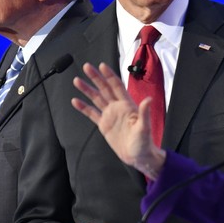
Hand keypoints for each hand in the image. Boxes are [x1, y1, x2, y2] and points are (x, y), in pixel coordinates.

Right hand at [72, 62, 165, 178]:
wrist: (138, 156)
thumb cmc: (144, 142)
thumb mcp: (145, 127)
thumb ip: (144, 113)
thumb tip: (148, 100)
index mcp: (127, 105)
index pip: (117, 86)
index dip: (109, 76)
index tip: (102, 65)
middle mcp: (117, 107)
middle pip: (104, 89)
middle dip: (95, 77)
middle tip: (86, 66)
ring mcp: (110, 115)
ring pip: (96, 99)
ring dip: (87, 89)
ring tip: (76, 80)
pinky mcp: (104, 125)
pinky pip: (92, 114)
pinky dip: (83, 107)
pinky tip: (75, 101)